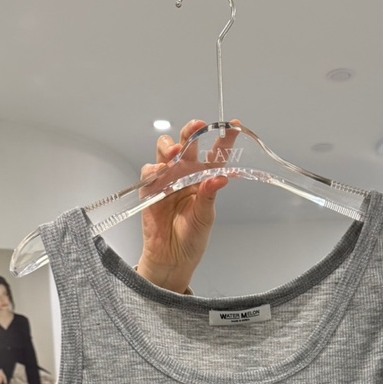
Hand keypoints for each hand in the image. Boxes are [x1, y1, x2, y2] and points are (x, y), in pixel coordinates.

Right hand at [135, 118, 236, 292]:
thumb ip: (209, 196)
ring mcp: (167, 179)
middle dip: (191, 131)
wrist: (172, 258)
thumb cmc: (192, 238)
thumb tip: (220, 178)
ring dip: (169, 146)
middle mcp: (185, 174)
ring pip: (166, 151)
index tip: (233, 125)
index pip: (215, 155)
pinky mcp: (151, 189)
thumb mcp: (205, 218)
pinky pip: (149, 171)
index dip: (224, 139)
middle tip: (196, 126)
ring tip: (175, 151)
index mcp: (204, 179)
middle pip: (187, 143)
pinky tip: (159, 172)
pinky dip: (153, 169)